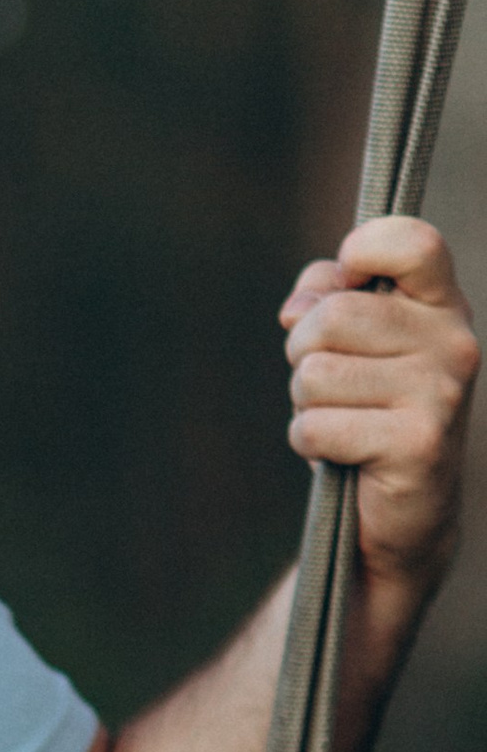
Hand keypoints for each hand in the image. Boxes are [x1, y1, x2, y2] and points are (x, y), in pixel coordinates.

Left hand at [281, 217, 477, 596]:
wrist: (406, 508)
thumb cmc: (368, 409)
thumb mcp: (347, 342)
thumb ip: (322, 297)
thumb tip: (297, 310)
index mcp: (440, 304)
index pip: (411, 243)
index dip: (362, 252)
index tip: (348, 281)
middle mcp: (454, 340)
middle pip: (330, 317)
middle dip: (304, 353)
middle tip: (335, 386)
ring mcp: (441, 392)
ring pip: (314, 374)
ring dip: (306, 404)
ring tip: (344, 419)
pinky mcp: (417, 444)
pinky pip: (315, 427)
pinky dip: (310, 442)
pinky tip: (344, 453)